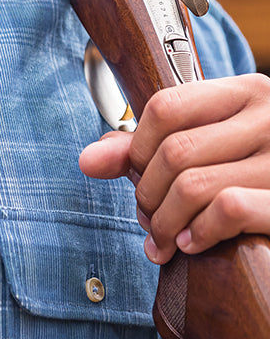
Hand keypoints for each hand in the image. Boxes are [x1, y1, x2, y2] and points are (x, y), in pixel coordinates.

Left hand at [78, 74, 269, 263]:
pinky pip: (228, 209)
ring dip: (164, 222)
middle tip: (148, 218)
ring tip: (164, 237)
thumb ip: (146, 149)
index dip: (137, 148)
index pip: (165, 106)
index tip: (138, 175)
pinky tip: (192, 244)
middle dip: (147, 194)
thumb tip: (88, 160)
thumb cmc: (248, 177)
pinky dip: (198, 233)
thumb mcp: (204, 148)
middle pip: (173, 151)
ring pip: (193, 185)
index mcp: (247, 94)